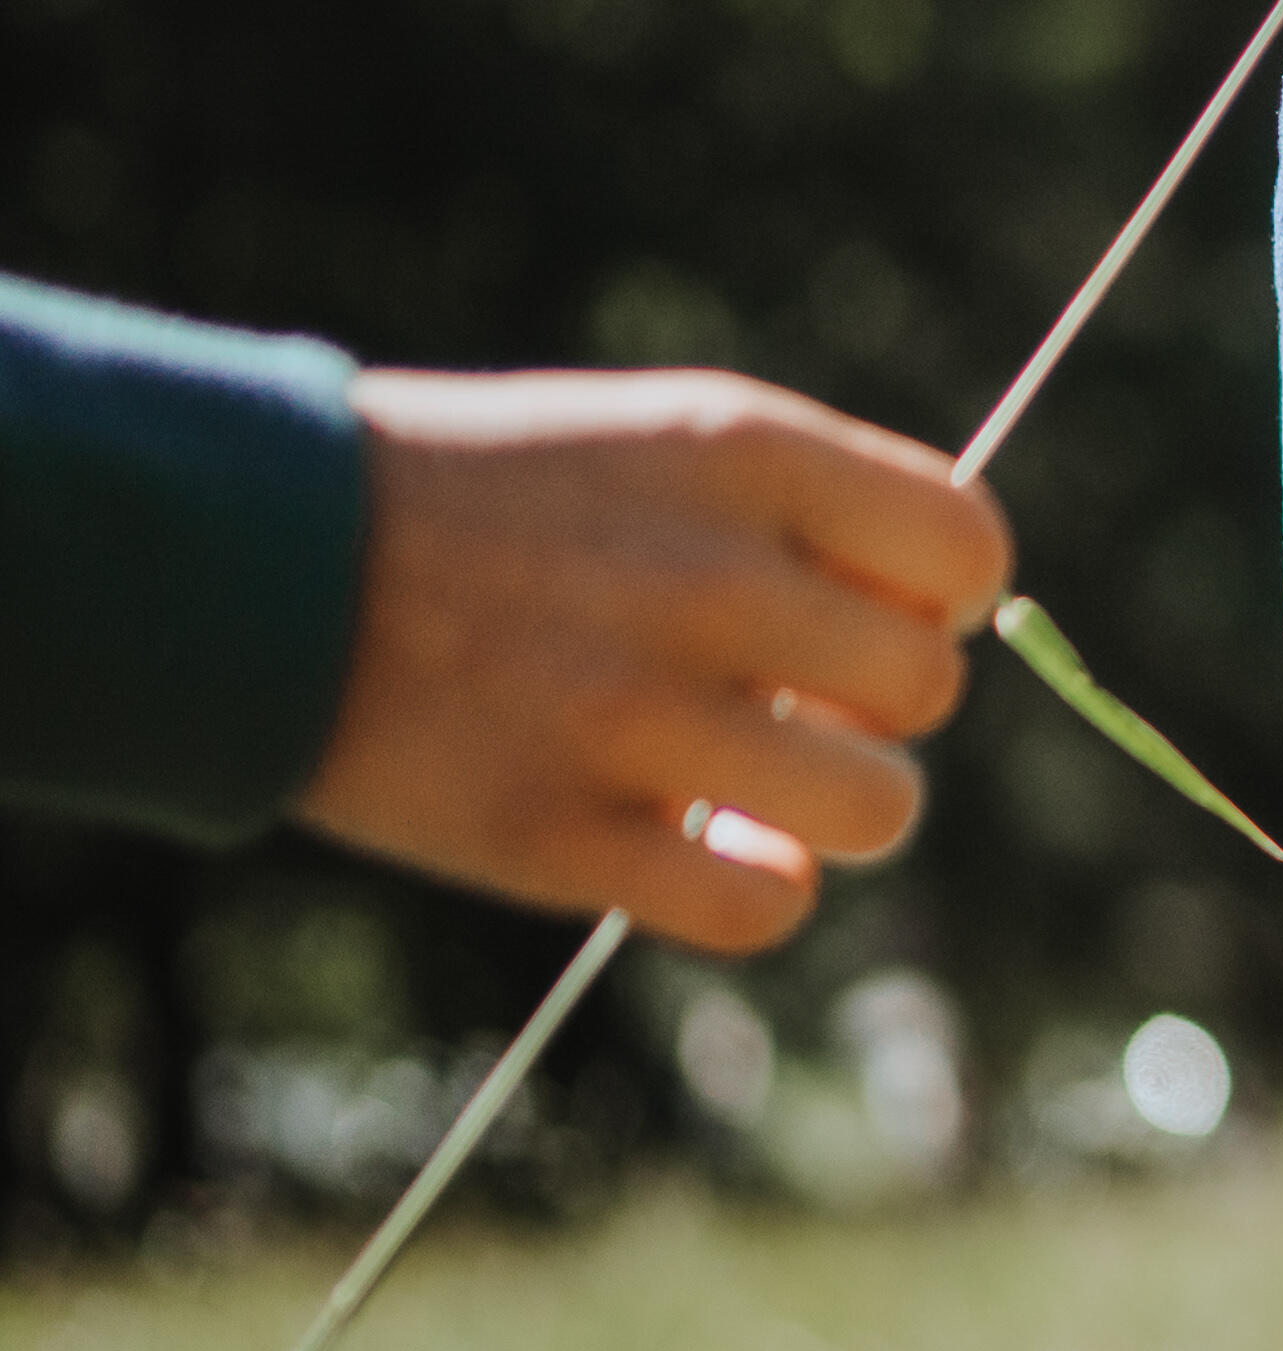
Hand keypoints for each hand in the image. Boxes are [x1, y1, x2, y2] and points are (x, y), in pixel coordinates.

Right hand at [294, 369, 1013, 956]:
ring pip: (875, 809)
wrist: (249, 557)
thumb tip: (941, 624)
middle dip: (877, 706)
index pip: (965, 548)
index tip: (874, 609)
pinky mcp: (557, 836)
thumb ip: (805, 516)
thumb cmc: (485, 502)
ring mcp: (630, 713)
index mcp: (735, 454)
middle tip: (793, 699)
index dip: (941, 597)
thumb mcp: (651, 442)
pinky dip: (756, 892)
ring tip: (755, 782)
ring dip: (834, 809)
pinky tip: (706, 851)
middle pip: (926, 688)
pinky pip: (761, 909)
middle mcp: (702, 578)